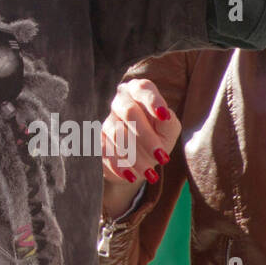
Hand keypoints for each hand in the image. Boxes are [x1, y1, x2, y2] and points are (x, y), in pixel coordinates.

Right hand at [101, 77, 180, 218]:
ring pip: (116, 134)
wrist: (139, 159)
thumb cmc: (158, 137)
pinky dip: (118, 165)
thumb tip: (164, 116)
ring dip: (134, 156)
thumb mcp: (169, 130)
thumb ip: (168, 122)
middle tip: (162, 158)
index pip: (142, 88)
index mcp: (138, 93)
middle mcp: (120, 102)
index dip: (152, 100)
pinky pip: (103, 150)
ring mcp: (106, 120)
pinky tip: (130, 176)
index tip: (163, 116)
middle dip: (146, 137)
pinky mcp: (97, 140)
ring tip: (150, 173)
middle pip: (129, 112)